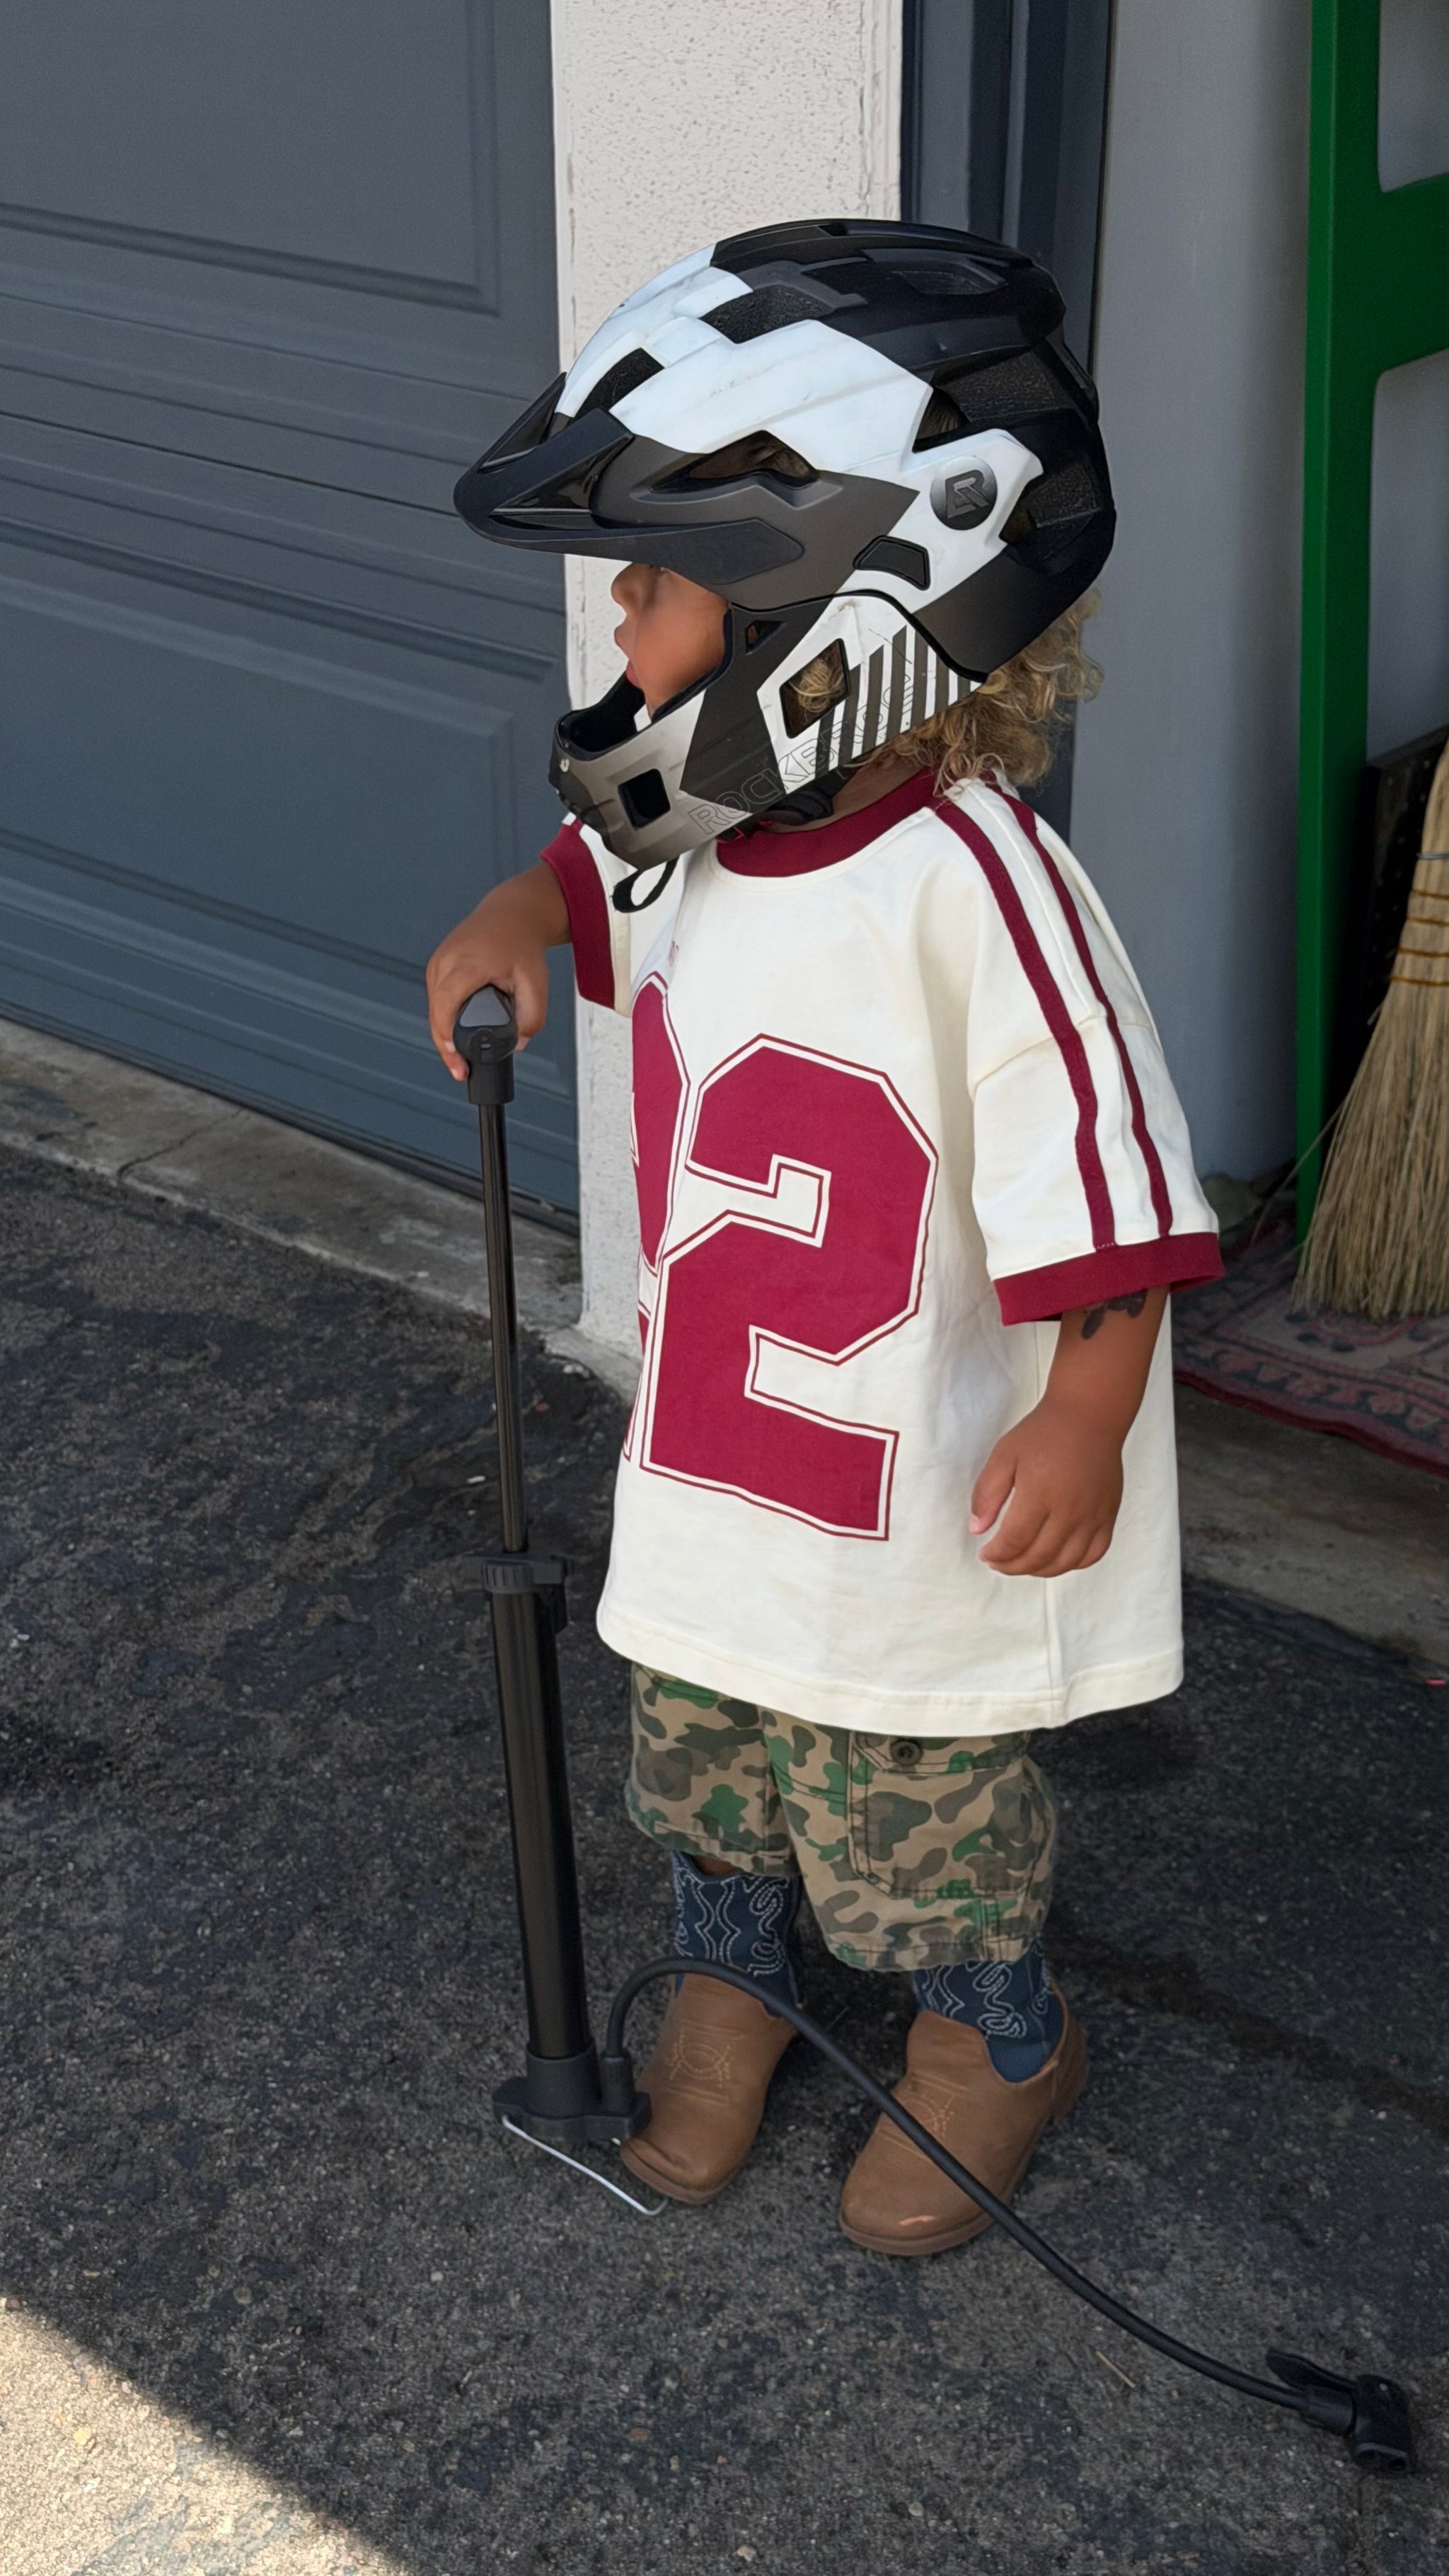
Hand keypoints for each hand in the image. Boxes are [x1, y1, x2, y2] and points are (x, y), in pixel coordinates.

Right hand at [425, 862, 569, 1081]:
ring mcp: (439, 960)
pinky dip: (443, 1017)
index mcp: (469, 962)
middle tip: (460, 1070)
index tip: (457, 1058)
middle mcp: (447, 959)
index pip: (448, 1003)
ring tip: (458, 1057)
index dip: (448, 1035)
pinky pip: (435, 997)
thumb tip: (518, 1044)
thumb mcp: (536, 982)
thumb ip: (532, 1017)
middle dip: (446, 1044)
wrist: (512, 913)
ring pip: (434, 1007)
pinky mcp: (437, 964)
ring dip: (443, 1032)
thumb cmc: (521, 943)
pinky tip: (453, 1033)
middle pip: (437, 1011)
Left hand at [968, 1394, 1124, 1575]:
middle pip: (1038, 1557)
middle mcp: (1070, 1509)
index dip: (996, 1555)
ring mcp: (1093, 1515)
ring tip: (1022, 1563)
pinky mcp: (1109, 1514)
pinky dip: (1073, 1564)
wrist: (1089, 1416)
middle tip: (998, 1563)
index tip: (984, 1554)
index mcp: (1040, 1494)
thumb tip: (977, 1529)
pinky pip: (1093, 1554)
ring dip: (1040, 1570)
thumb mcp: (1004, 1455)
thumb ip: (987, 1493)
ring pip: (1066, 1562)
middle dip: (1012, 1567)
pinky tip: (1055, 1558)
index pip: (1014, 1541)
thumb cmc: (1043, 1433)